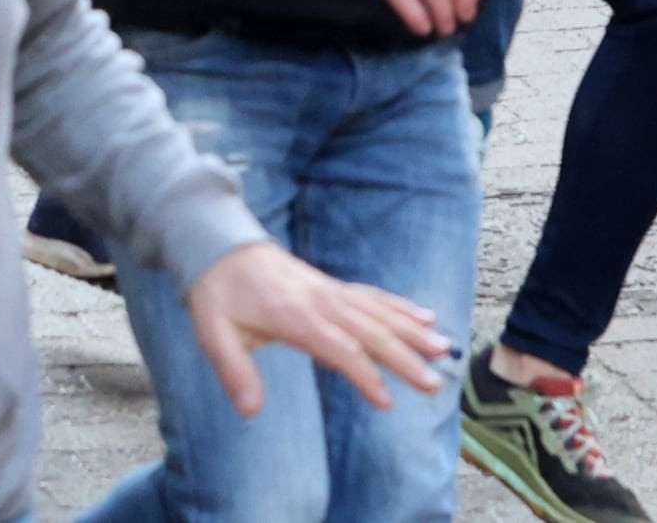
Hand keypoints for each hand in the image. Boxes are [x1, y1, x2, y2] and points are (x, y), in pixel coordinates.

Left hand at [182, 239, 449, 419]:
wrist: (219, 244)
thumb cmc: (217, 294)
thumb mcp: (212, 333)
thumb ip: (233, 371)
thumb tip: (250, 412)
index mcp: (294, 316)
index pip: (338, 348)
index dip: (364, 375)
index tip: (388, 401)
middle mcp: (320, 301)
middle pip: (369, 331)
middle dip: (404, 358)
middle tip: (433, 383)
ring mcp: (329, 291)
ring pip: (379, 312)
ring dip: (412, 331)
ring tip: (443, 350)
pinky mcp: (332, 287)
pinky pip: (372, 296)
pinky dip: (400, 306)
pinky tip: (425, 316)